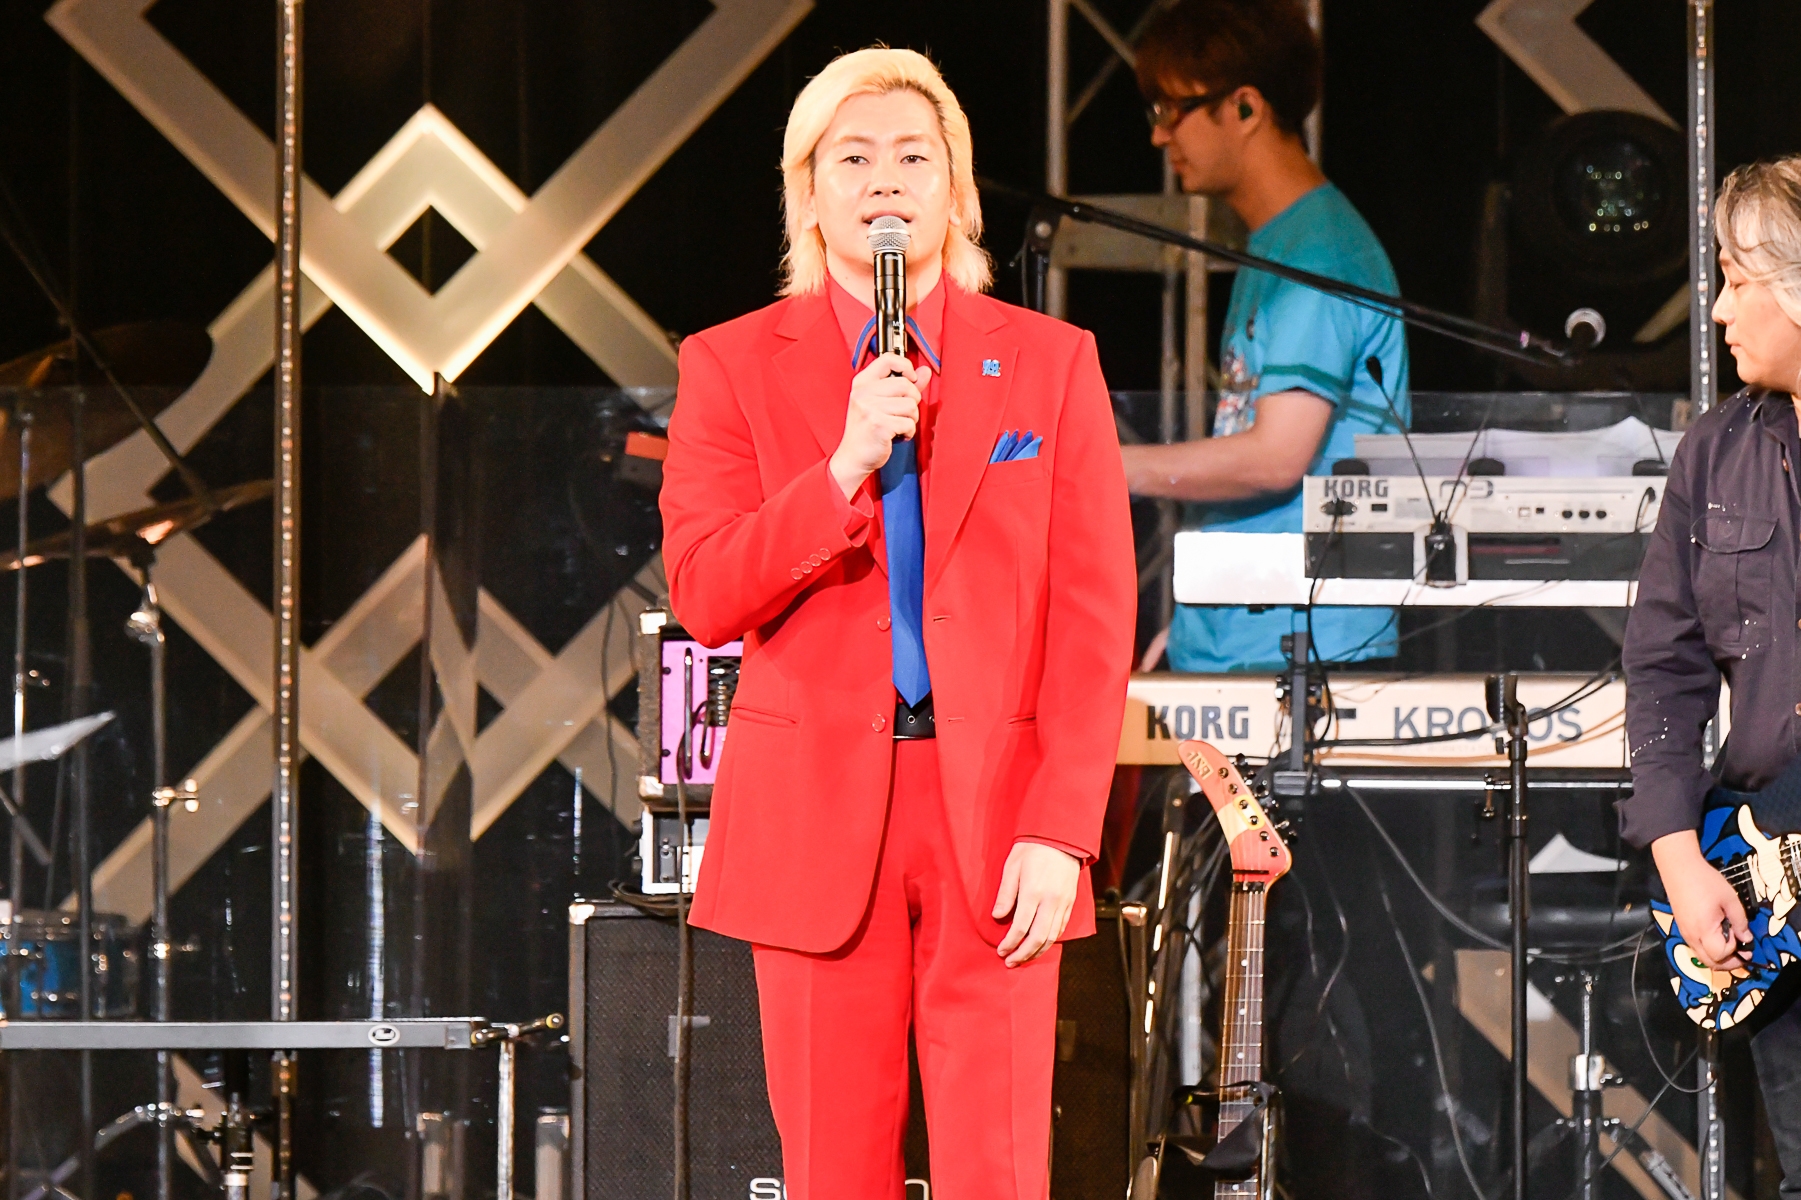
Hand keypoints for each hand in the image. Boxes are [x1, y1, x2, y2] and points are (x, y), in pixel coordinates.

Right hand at [829, 352, 931, 498]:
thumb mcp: (881, 403)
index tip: (911, 378)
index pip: (888, 358)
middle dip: (912, 401)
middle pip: (906, 385)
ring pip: (910, 405)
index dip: (906, 366)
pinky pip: (909, 423)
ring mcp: (869, 409)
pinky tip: (897, 436)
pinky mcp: (879, 425)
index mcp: (862, 382)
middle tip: (902, 414)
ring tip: (898, 426)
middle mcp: (863, 393)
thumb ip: (905, 385)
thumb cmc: (867, 430)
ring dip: (911, 419)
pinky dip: (908, 432)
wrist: (853, 458)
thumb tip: (926, 371)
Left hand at [992, 842, 1079, 967]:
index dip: (1010, 943)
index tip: (1001, 950)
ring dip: (1037, 952)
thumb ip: (1005, 893)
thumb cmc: (1032, 849)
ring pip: (1052, 936)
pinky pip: (1061, 928)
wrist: (1060, 838)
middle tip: (1011, 962)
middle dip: (1023, 953)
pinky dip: (1051, 940)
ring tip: (1024, 958)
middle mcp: (1050, 901)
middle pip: (1038, 938)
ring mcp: (1063, 903)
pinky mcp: (1070, 902)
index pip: (1020, 927)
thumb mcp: (1012, 866)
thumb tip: (998, 916)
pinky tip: (1041, 945)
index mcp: (1033, 892)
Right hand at [1652, 831, 1751, 969]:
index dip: (1736, 951)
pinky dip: (1709, 948)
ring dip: (1718, 956)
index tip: (1745, 939)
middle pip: (1710, 963)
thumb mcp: (1730, 899)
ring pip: (1703, 957)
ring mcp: (1685, 933)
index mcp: (1704, 929)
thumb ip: (1740, 922)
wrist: (1678, 867)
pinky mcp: (1682, 927)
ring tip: (1731, 941)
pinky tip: (1717, 933)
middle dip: (1728, 962)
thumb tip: (1747, 939)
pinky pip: (1697, 947)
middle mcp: (1691, 936)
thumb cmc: (1706, 881)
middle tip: (1742, 952)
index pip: (1721, 954)